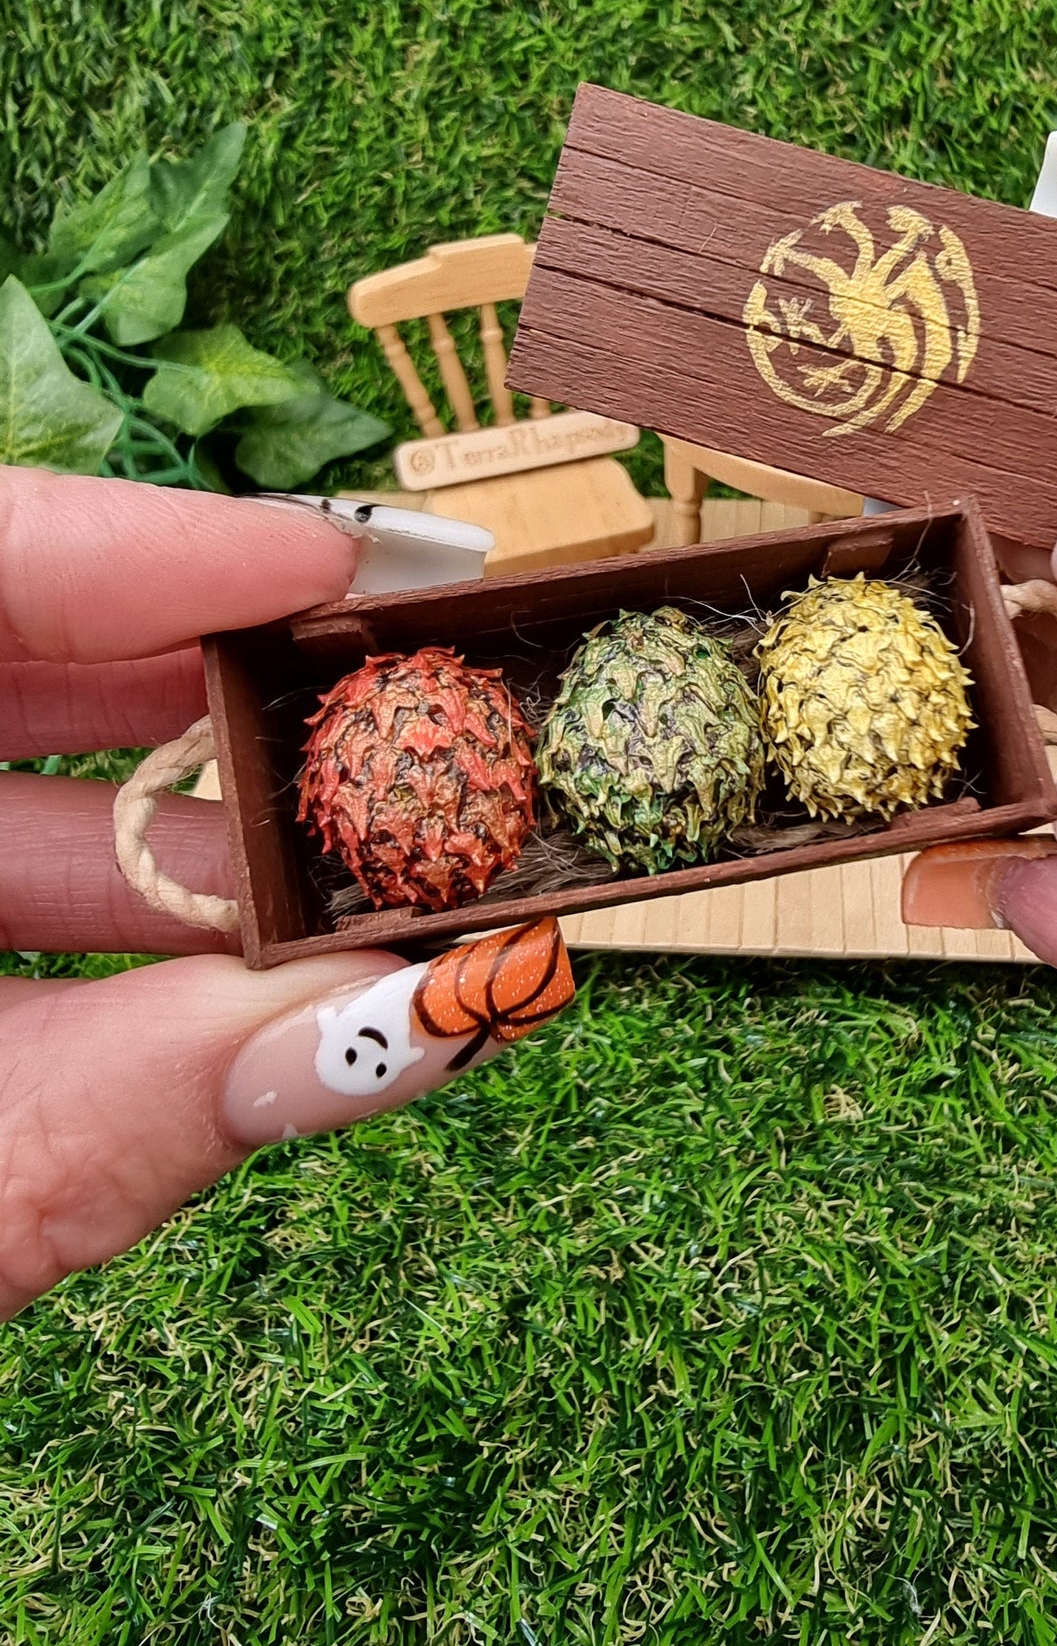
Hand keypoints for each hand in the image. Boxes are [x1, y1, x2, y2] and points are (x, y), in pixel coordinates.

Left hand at [0, 473, 569, 1319]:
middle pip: (21, 654)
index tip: (352, 561)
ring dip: (186, 835)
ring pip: (10, 786)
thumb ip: (147, 1106)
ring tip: (366, 871)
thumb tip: (426, 1021)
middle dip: (223, 687)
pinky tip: (237, 961)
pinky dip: (108, 919)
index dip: (166, 539)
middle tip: (407, 707)